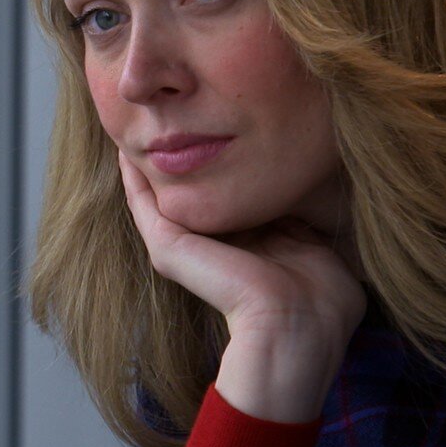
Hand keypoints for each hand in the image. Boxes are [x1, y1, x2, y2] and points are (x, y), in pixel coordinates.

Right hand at [118, 151, 365, 420]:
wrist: (298, 326)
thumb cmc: (321, 298)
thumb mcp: (320, 243)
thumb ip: (308, 220)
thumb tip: (316, 186)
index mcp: (244, 249)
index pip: (224, 203)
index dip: (219, 170)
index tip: (212, 133)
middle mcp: (208, 250)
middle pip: (186, 198)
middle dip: (176, 162)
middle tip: (163, 120)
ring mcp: (183, 250)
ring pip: (156, 198)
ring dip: (144, 165)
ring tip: (134, 126)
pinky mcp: (168, 247)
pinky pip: (142, 203)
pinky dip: (132, 177)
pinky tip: (123, 149)